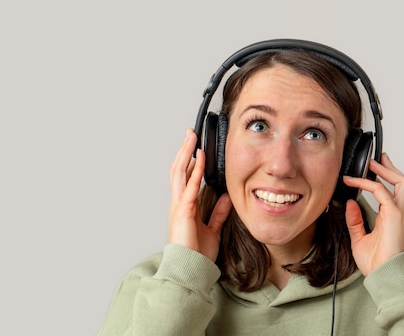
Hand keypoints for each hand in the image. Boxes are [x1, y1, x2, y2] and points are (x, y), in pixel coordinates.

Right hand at [168, 128, 231, 261]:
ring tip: (192, 138)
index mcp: (184, 206)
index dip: (188, 160)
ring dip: (186, 153)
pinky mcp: (183, 211)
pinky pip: (190, 186)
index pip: (184, 176)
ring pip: (179, 172)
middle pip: (178, 169)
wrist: (192, 269)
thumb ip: (217, 213)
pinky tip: (199, 158)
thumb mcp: (212, 228)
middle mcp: (179, 202)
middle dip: (184, 150)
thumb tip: (225, 197)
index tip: (195, 146)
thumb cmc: (198, 254)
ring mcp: (179, 205)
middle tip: (191, 133)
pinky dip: (194, 171)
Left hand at [344, 153, 403, 275]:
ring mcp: (396, 213)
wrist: (382, 276)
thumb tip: (350, 203)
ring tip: (373, 163)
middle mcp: (396, 213)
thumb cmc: (375, 263)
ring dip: (387, 170)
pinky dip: (368, 183)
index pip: (391, 191)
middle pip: (402, 183)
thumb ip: (355, 220)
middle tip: (378, 159)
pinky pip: (382, 191)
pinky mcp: (393, 215)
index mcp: (390, 217)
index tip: (369, 170)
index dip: (382, 178)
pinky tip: (355, 181)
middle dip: (391, 168)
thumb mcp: (358, 238)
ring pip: (402, 183)